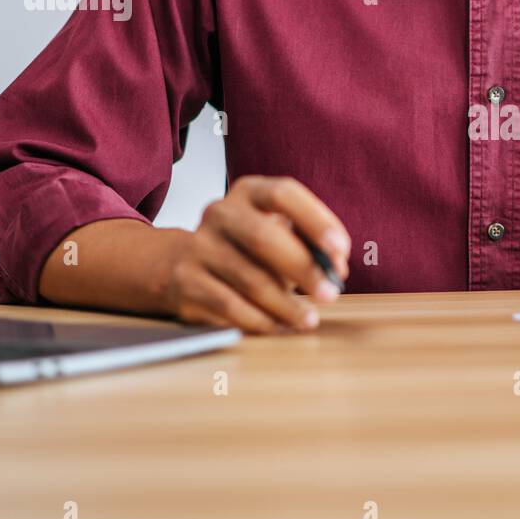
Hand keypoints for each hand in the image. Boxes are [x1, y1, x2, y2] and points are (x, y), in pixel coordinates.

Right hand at [161, 175, 350, 332]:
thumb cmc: (246, 247)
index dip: (316, 221)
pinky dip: (260, 320)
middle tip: (330, 294)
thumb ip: (306, 243)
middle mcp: (221, 213)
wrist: (178, 260)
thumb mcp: (275, 231)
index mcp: (250, 192)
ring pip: (248, 279)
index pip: (284, 194)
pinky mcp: (186, 281)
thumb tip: (334, 268)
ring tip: (309, 319)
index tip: (341, 251)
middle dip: (303, 269)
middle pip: (263, 237)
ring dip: (285, 305)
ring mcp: (199, 246)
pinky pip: (229, 306)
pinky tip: (279, 326)